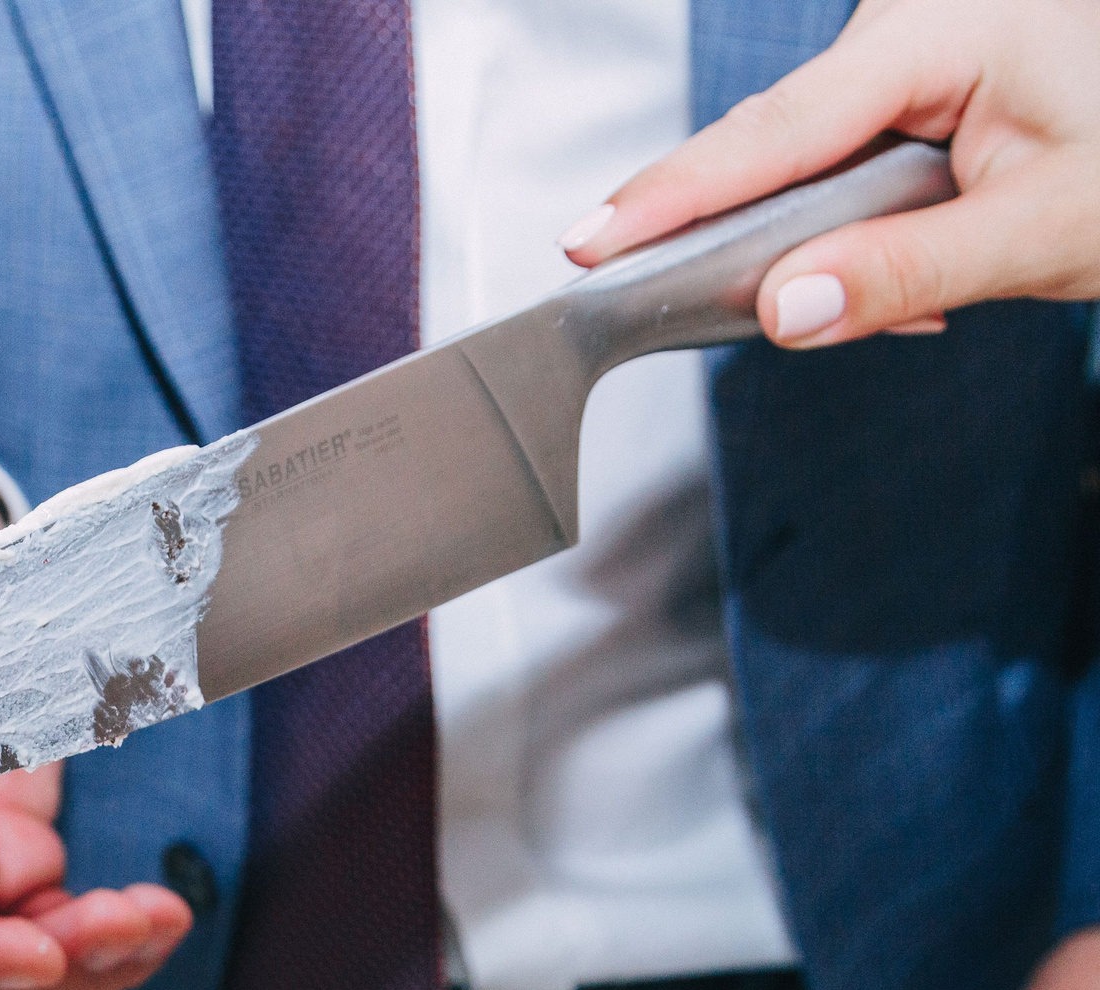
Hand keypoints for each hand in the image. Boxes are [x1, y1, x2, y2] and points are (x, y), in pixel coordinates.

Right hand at [562, 0, 1099, 346]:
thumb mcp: (1048, 230)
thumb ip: (911, 272)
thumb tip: (786, 310)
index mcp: (941, 29)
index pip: (777, 128)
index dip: (676, 194)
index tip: (591, 245)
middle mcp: (906, 27)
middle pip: (772, 147)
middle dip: (760, 241)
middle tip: (732, 311)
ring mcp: (901, 55)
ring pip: (801, 171)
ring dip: (826, 246)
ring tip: (919, 298)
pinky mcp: (901, 93)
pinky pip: (834, 173)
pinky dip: (857, 233)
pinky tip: (924, 261)